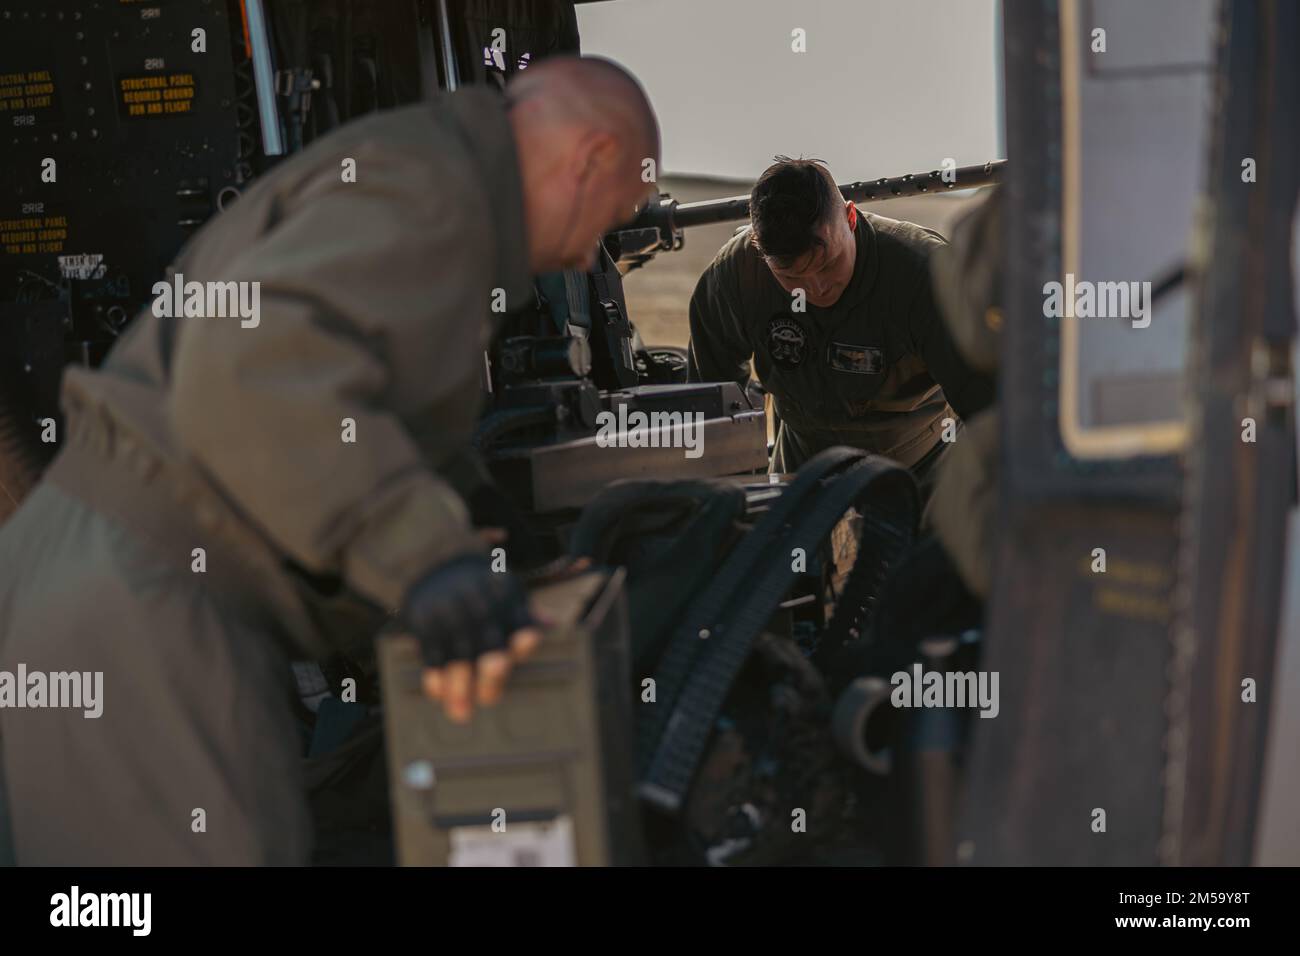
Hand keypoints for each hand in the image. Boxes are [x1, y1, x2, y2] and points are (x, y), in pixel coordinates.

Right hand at [401, 554, 542, 722]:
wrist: (433, 562)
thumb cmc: (480, 589)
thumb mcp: (505, 592)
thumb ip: (525, 615)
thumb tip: (551, 625)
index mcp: (505, 597)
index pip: (520, 620)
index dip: (525, 633)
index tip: (529, 640)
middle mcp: (479, 603)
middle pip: (489, 642)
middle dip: (491, 668)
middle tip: (489, 693)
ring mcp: (450, 612)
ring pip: (458, 654)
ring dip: (459, 686)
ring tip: (461, 713)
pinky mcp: (425, 620)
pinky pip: (430, 651)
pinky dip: (434, 674)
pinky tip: (438, 693)